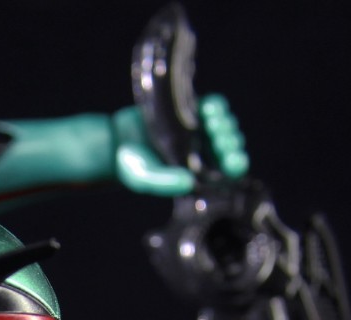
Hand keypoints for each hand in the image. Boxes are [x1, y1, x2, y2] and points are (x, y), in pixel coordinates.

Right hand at [112, 94, 248, 196]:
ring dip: (224, 124)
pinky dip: (215, 106)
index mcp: (197, 172)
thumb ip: (164, 182)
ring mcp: (198, 131)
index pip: (225, 171)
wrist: (115, 141)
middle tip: (221, 141)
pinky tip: (209, 108)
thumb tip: (189, 182)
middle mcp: (202, 152)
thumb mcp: (144, 177)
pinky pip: (212, 106)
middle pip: (229, 147)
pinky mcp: (190, 111)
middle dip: (230, 143)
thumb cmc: (129, 165)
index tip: (233, 162)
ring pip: (224, 125)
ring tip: (213, 123)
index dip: (234, 165)